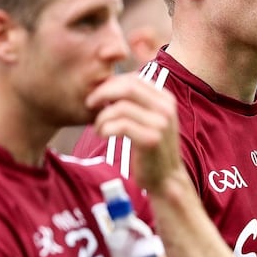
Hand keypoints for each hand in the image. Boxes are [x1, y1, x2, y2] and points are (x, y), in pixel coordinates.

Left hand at [87, 74, 183, 193]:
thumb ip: (137, 102)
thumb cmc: (152, 149)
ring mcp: (161, 124)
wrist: (166, 178)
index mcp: (166, 99)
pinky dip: (105, 128)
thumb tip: (109, 85)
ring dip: (102, 117)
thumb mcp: (151, 119)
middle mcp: (166, 108)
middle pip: (127, 87)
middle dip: (103, 93)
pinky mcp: (151, 140)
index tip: (98, 95)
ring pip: (121, 107)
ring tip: (98, 128)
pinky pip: (120, 125)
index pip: (134, 79)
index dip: (111, 83)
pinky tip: (103, 134)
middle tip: (89, 104)